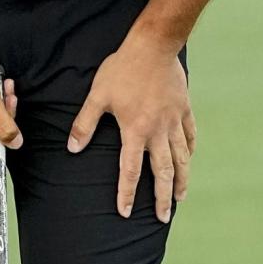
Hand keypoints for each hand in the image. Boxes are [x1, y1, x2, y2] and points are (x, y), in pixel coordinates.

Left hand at [67, 30, 195, 219]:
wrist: (154, 45)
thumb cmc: (122, 69)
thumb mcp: (97, 96)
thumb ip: (85, 124)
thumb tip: (73, 148)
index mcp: (135, 131)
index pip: (130, 171)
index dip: (126, 194)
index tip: (125, 213)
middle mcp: (157, 131)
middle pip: (162, 172)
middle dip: (161, 198)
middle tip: (162, 218)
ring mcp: (174, 121)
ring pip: (181, 158)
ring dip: (181, 180)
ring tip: (179, 198)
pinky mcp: (183, 108)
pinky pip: (189, 135)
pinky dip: (189, 150)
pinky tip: (189, 159)